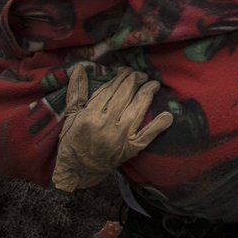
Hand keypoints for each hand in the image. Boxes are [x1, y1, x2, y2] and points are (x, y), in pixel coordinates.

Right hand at [52, 64, 173, 191]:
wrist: (79, 170)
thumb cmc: (73, 140)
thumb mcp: (70, 115)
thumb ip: (76, 91)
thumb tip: (79, 67)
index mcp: (89, 116)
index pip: (109, 91)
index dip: (120, 78)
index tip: (127, 71)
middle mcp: (106, 125)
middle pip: (124, 98)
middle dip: (134, 82)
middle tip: (141, 74)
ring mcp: (120, 137)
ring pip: (136, 111)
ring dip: (147, 95)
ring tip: (154, 84)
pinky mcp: (130, 148)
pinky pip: (147, 136)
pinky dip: (158, 126)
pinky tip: (167, 116)